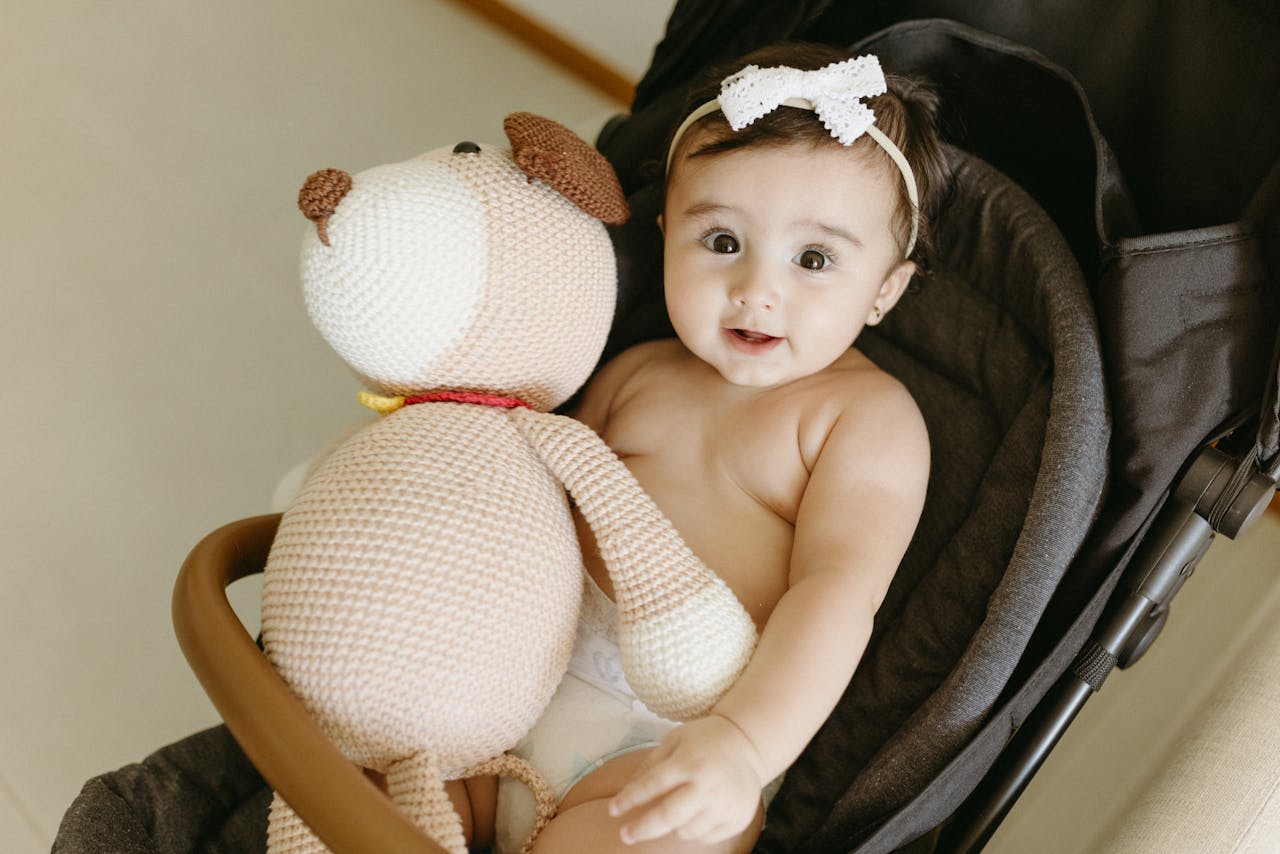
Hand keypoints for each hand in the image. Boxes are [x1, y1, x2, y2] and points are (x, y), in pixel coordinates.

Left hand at [608, 714, 764, 845]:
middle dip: (642, 829)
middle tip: (625, 835)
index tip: (612, 810)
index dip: (629, 799)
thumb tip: (629, 791)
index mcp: (689, 762)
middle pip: (667, 817)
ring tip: (674, 811)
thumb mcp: (676, 739)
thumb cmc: (705, 739)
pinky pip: (706, 837)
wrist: (749, 743)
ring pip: (686, 831)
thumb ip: (652, 763)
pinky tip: (696, 814)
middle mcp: (707, 785)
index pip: (652, 785)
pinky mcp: (738, 819)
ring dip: (672, 827)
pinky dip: (694, 830)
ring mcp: (724, 805)